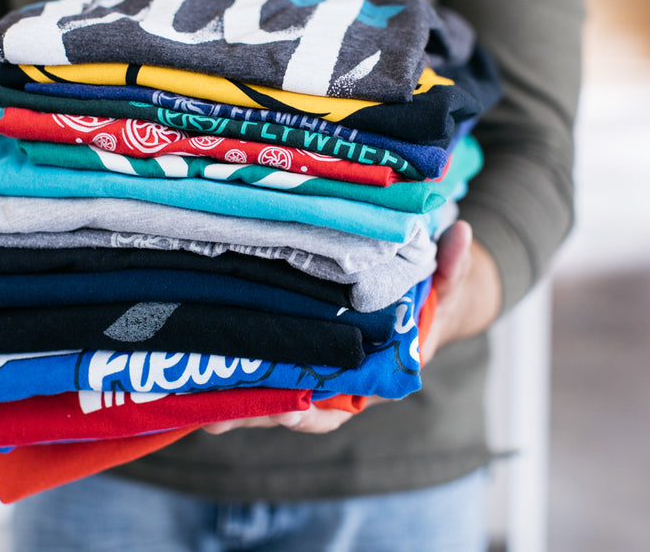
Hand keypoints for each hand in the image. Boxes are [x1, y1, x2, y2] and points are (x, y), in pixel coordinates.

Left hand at [202, 220, 500, 435]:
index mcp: (373, 376)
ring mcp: (310, 362)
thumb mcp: (450, 285)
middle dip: (255, 412)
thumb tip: (460, 234)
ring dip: (231, 393)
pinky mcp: (290, 341)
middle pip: (290, 405)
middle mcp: (336, 377)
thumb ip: (454, 267)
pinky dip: (230, 362)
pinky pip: (259, 358)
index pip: (338, 405)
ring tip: (189, 392)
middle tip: (216, 415)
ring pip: (267, 388)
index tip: (291, 411)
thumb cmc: (436, 296)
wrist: (428, 295)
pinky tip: (192, 356)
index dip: (314, 413)